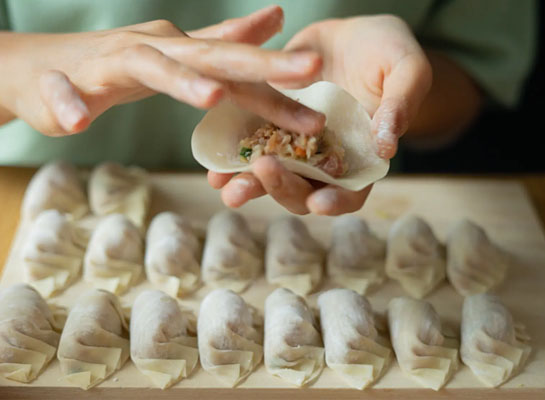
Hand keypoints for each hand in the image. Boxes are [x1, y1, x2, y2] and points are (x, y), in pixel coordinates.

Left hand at [0, 6, 324, 135]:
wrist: (44, 59)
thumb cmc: (43, 84)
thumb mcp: (45, 100)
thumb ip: (61, 103)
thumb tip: (74, 119)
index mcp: (123, 57)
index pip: (160, 68)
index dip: (186, 83)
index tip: (217, 99)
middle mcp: (157, 43)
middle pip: (212, 54)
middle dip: (260, 66)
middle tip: (309, 70)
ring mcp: (172, 44)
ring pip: (227, 54)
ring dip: (269, 64)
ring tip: (312, 68)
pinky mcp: (180, 51)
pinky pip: (219, 41)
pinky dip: (246, 32)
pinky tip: (275, 21)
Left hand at [210, 15, 430, 214]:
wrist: (353, 33)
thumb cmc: (390, 51)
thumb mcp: (407, 69)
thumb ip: (401, 104)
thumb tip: (387, 146)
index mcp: (362, 155)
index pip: (352, 191)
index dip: (337, 202)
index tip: (319, 203)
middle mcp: (326, 157)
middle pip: (305, 189)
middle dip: (283, 188)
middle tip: (265, 173)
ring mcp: (295, 142)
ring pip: (273, 173)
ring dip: (249, 184)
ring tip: (226, 187)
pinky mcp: (270, 120)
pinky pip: (251, 142)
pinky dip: (232, 156)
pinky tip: (213, 163)